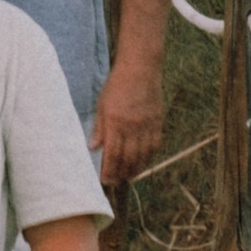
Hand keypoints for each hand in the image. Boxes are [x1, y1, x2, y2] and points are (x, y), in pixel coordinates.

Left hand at [90, 66, 165, 189]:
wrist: (140, 68)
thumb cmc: (117, 85)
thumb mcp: (102, 105)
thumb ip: (99, 128)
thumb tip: (93, 148)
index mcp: (115, 122)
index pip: (112, 154)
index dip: (109, 170)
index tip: (104, 179)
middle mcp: (132, 126)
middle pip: (128, 158)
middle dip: (121, 173)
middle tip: (115, 182)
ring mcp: (147, 125)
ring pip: (143, 155)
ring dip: (135, 169)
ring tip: (128, 176)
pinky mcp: (158, 122)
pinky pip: (155, 146)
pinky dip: (148, 157)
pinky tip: (143, 162)